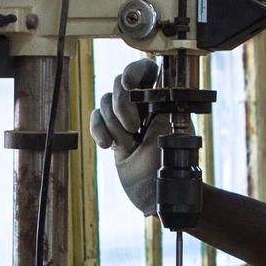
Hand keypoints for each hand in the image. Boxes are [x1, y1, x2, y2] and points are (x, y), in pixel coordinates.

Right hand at [89, 59, 196, 224]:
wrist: (154, 195)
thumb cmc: (168, 167)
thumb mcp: (170, 135)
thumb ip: (160, 110)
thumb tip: (148, 89)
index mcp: (161, 99)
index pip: (147, 70)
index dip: (135, 70)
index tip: (129, 84)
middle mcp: (142, 104)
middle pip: (119, 83)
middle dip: (122, 105)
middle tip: (134, 128)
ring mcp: (124, 117)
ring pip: (105, 100)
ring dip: (113, 124)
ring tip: (128, 145)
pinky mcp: (110, 131)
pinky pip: (95, 118)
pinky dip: (99, 130)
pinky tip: (109, 147)